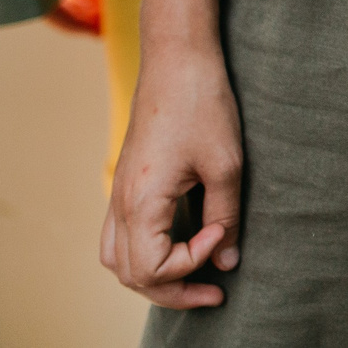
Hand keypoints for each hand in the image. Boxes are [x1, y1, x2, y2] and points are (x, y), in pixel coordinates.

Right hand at [102, 45, 243, 307]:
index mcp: (141, 202)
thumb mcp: (226, 164)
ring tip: (193, 274)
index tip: (222, 233)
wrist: (176, 58)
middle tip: (215, 289)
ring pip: (118, 258)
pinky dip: (144, 251)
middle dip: (173, 289)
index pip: (153, 269)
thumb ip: (226, 217)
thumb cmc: (202, 104)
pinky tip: (179, 243)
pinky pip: (120, 234)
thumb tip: (229, 262)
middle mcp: (119, 203)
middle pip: (130, 274)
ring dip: (153, 275)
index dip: (192, 263)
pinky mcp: (126, 182)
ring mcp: (118, 193)